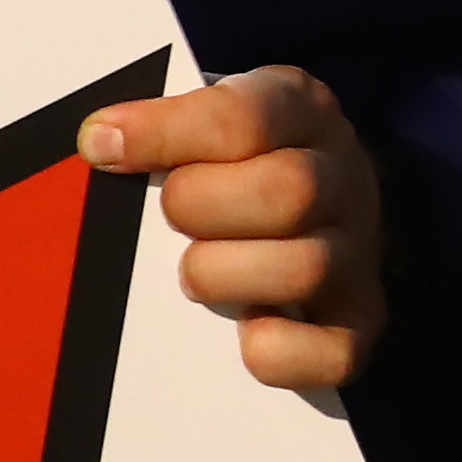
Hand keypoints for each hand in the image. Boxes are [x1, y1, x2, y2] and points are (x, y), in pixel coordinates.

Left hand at [90, 66, 384, 392]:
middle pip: (291, 191)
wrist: (309, 201)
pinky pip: (333, 351)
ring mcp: (358, 253)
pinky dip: (276, 350)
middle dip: (201, 207)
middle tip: (169, 217)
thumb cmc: (237, 162)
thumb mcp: (209, 117)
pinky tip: (242, 330)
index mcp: (303, 110)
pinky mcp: (360, 321)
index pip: (245, 117)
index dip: (166, 134)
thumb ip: (163, 124)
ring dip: (223, 275)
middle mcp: (345, 178)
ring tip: (192, 273)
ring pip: (306, 269)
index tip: (100, 147)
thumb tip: (101, 142)